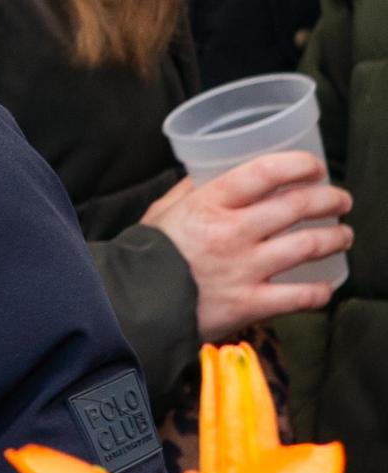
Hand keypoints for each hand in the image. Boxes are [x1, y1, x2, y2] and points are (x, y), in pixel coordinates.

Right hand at [142, 150, 351, 336]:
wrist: (130, 308)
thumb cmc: (143, 257)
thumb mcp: (161, 212)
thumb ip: (189, 191)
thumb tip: (208, 173)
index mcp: (210, 204)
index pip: (267, 171)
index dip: (300, 164)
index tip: (316, 168)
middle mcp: (232, 233)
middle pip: (298, 206)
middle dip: (330, 200)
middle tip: (340, 202)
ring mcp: (244, 270)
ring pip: (307, 247)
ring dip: (335, 239)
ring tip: (343, 236)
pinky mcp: (248, 305)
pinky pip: (298, 297)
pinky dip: (319, 292)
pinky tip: (325, 288)